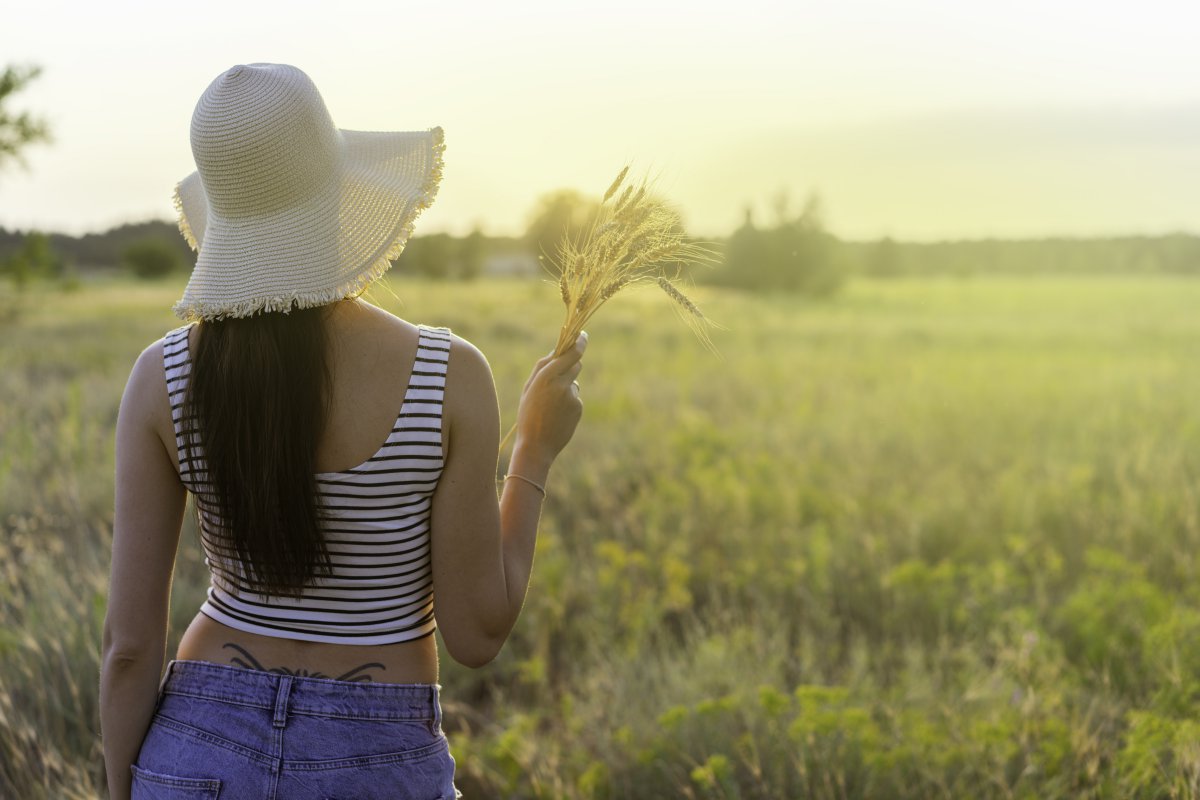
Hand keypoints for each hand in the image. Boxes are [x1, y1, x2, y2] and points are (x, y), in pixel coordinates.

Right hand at [513, 332, 586, 470]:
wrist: (536, 445)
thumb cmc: (528, 414)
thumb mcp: (529, 388)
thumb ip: (542, 368)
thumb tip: (557, 353)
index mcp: (546, 376)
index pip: (570, 354)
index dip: (579, 343)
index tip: (583, 336)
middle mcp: (561, 384)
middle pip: (576, 365)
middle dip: (570, 366)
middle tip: (558, 378)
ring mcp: (571, 396)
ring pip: (574, 383)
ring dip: (566, 388)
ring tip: (551, 406)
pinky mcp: (578, 407)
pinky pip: (575, 398)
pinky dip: (568, 403)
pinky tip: (557, 415)